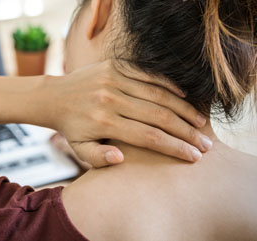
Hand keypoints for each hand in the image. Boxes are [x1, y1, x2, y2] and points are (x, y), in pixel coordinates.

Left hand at [45, 60, 211, 167]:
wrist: (55, 96)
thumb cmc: (71, 127)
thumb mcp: (79, 149)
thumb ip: (98, 159)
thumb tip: (122, 160)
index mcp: (104, 123)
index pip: (149, 137)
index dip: (174, 147)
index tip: (193, 155)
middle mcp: (111, 100)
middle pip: (158, 116)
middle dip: (186, 131)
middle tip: (205, 143)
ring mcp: (114, 79)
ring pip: (158, 95)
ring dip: (183, 109)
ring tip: (200, 122)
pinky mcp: (115, 66)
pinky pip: (148, 75)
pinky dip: (168, 86)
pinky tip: (184, 97)